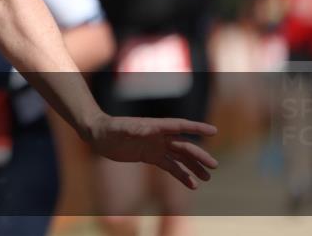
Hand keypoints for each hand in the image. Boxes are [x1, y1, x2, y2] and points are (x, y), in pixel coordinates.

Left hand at [87, 113, 217, 188]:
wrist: (97, 135)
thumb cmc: (107, 129)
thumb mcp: (119, 129)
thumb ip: (132, 129)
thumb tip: (148, 129)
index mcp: (154, 126)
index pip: (179, 126)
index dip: (196, 128)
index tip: (213, 130)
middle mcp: (158, 135)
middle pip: (183, 145)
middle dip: (198, 155)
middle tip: (214, 166)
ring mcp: (155, 146)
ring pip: (180, 157)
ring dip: (193, 166)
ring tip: (207, 178)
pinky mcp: (150, 157)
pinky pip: (170, 166)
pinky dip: (181, 175)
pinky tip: (191, 184)